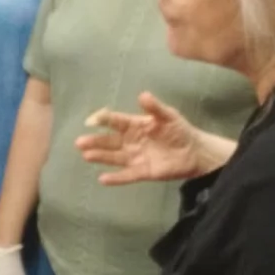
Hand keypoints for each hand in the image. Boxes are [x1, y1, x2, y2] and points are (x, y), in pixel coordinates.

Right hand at [75, 92, 201, 185]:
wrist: (194, 152)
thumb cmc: (178, 130)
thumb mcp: (168, 115)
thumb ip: (155, 107)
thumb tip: (142, 95)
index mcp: (134, 125)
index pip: (116, 122)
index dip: (104, 120)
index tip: (92, 120)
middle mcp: (130, 142)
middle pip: (110, 141)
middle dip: (95, 141)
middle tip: (80, 142)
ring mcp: (135, 157)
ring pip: (114, 157)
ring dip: (100, 157)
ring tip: (86, 155)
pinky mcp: (143, 172)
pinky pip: (127, 175)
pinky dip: (116, 178)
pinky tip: (103, 178)